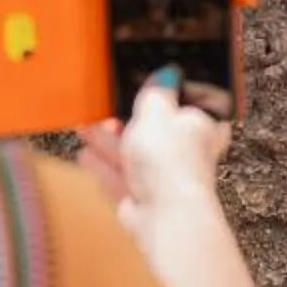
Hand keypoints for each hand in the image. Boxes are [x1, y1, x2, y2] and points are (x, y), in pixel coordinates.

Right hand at [77, 67, 230, 231]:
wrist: (164, 214)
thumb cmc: (172, 161)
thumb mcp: (159, 111)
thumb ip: (157, 91)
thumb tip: (166, 73)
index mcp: (202, 127)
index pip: (186, 106)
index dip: (164, 97)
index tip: (141, 87)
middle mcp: (186, 155)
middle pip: (154, 132)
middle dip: (126, 120)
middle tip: (104, 107)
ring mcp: (163, 179)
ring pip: (132, 155)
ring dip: (107, 140)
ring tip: (84, 125)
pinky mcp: (142, 199)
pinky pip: (118, 178)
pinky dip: (102, 166)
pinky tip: (85, 154)